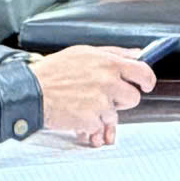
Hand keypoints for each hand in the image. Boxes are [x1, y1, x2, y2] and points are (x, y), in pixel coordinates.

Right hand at [30, 45, 155, 144]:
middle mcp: (107, 81)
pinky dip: (90, 126)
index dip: (148, 80)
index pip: (143, 71)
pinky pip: (99, 127)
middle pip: (133, 98)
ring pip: (115, 115)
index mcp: (108, 62)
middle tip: (106, 97)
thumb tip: (138, 54)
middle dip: (122, 100)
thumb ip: (114, 53)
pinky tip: (77, 116)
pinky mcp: (90, 120)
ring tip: (83, 105)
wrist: (32, 91)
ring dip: (102, 113)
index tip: (146, 85)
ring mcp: (100, 102)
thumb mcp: (84, 53)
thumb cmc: (55, 71)